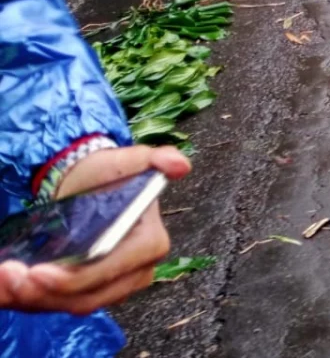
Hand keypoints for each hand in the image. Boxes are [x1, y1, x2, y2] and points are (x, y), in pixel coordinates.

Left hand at [0, 145, 190, 314]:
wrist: (87, 184)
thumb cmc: (105, 173)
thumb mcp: (126, 160)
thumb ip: (152, 158)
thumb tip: (179, 164)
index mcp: (150, 244)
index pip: (112, 270)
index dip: (75, 278)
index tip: (37, 271)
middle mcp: (137, 272)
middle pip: (90, 297)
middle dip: (47, 293)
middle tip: (10, 277)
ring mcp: (114, 286)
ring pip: (72, 304)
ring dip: (34, 299)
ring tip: (4, 280)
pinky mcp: (91, 292)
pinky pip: (61, 303)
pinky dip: (32, 299)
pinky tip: (7, 287)